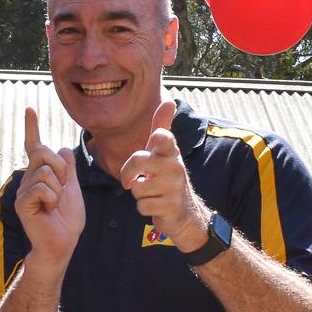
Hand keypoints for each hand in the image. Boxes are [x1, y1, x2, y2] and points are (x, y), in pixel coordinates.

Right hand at [15, 107, 83, 265]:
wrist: (62, 243)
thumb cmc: (67, 220)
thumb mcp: (73, 189)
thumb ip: (68, 170)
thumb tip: (65, 149)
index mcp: (41, 174)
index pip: (34, 146)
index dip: (32, 127)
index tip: (30, 109)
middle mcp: (29, 179)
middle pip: (43, 152)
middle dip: (59, 168)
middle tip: (62, 188)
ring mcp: (23, 190)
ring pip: (45, 171)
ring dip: (57, 187)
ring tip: (54, 204)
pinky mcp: (21, 202)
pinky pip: (41, 187)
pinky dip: (51, 198)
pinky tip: (48, 210)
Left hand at [118, 100, 208, 251]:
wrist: (184, 212)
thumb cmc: (168, 177)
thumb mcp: (165, 152)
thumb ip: (162, 127)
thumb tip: (169, 100)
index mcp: (171, 152)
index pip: (163, 137)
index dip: (156, 138)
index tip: (155, 141)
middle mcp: (175, 167)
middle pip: (138, 160)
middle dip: (128, 172)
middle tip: (131, 180)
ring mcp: (174, 187)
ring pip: (137, 187)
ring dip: (138, 194)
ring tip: (151, 193)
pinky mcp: (170, 206)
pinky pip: (142, 206)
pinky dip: (143, 208)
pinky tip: (155, 205)